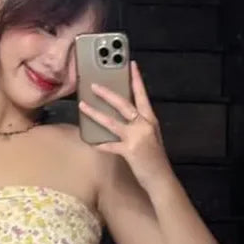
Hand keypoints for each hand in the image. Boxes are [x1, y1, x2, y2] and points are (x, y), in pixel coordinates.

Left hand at [78, 62, 170, 188]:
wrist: (161, 178)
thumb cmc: (155, 158)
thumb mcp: (151, 137)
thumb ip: (139, 126)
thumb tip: (122, 118)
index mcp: (150, 119)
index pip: (142, 95)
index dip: (136, 79)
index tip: (131, 65)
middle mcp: (144, 125)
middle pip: (123, 104)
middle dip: (107, 93)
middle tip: (94, 85)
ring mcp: (136, 137)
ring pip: (112, 122)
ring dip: (95, 113)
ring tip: (82, 106)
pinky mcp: (129, 151)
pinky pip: (109, 146)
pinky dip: (99, 144)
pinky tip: (90, 142)